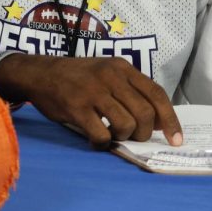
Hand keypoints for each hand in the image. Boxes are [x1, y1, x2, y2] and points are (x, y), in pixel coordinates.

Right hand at [0, 54, 182, 147]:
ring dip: (123, 137)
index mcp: (120, 67)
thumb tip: (157, 121)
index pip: (156, 94)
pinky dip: (102, 143)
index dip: (170, 119)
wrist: (37, 73)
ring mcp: (92, 91)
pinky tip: (96, 139)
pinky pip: (101, 134)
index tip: (175, 138)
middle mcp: (109, 76)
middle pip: (145, 114)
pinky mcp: (75, 107)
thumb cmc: (75, 76)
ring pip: (126, 125)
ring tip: (112, 134)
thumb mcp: (105, 72)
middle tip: (133, 136)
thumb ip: (129, 89)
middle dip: (144, 133)